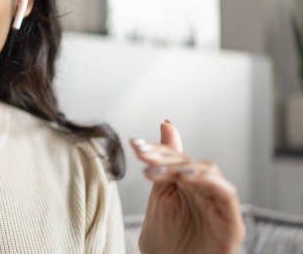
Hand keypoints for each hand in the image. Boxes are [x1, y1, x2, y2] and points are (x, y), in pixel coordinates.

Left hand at [130, 121, 244, 253]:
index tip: (134, 144)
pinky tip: (184, 176)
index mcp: (186, 184)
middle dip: (163, 155)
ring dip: (181, 165)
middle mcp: (204, 190)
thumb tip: (168, 124)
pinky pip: (226, 193)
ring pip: (208, 171)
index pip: (174, 158)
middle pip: (189, 161)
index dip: (156, 149)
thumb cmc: (168, 244)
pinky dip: (207, 180)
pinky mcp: (231, 221)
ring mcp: (219, 204)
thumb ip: (162, 163)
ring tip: (155, 169)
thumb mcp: (160, 197)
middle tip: (141, 153)